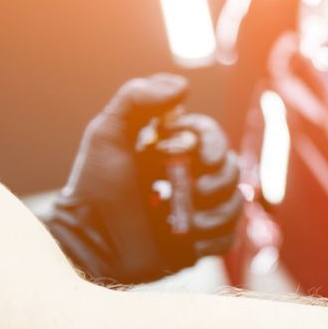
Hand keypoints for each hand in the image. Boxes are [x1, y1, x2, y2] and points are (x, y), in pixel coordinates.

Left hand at [45, 74, 241, 283]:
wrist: (91, 240)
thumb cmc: (95, 186)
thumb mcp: (107, 134)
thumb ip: (137, 99)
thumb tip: (182, 85)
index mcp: (173, 151)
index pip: (213, 136)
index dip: (213, 144)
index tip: (196, 158)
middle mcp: (190, 178)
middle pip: (232, 170)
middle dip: (215, 183)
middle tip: (189, 192)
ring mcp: (199, 211)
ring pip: (236, 204)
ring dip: (215, 214)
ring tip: (185, 223)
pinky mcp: (201, 243)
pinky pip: (229, 238)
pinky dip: (213, 239)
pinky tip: (187, 241)